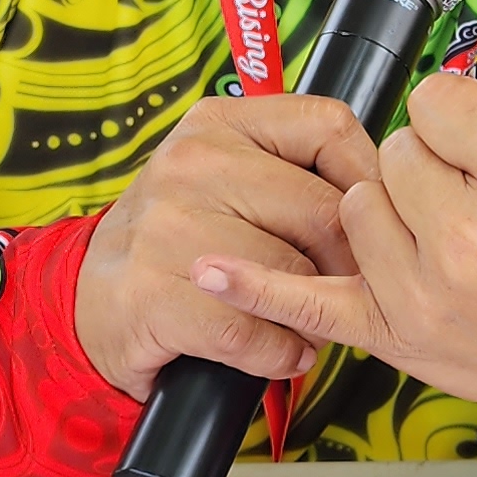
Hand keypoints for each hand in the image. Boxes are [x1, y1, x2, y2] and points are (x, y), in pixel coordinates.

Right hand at [72, 94, 380, 398]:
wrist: (89, 301)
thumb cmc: (178, 240)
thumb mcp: (225, 177)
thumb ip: (292, 170)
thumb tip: (387, 195)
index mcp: (219, 123)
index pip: (328, 127)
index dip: (370, 181)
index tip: (378, 221)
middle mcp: (191, 163)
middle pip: (322, 210)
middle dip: (350, 264)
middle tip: (352, 293)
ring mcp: (168, 228)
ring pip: (291, 273)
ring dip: (316, 315)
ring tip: (311, 326)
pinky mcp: (155, 294)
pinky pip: (253, 328)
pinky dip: (280, 352)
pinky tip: (281, 352)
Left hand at [187, 0, 476, 417]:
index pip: (438, 104)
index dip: (461, 115)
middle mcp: (470, 240)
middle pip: (394, 153)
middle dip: (428, 162)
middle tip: (476, 194)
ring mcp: (426, 294)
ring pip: (356, 206)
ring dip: (387, 209)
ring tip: (445, 231)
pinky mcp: (394, 337)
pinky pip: (309, 303)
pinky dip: (254, 289)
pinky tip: (204, 267)